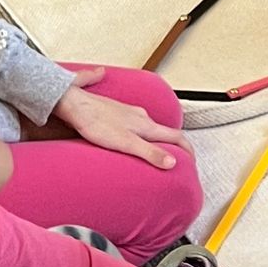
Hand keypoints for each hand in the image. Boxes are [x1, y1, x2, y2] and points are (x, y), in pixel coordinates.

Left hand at [52, 72, 191, 172]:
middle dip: (173, 144)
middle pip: (164, 131)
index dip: (187, 149)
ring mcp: (127, 113)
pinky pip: (134, 123)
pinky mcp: (115, 113)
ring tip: (154, 149)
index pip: (176, 136)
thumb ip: (150, 152)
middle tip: (176, 158)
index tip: (193, 161)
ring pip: (148, 126)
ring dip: (155, 137)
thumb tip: (173, 162)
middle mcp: (140, 117)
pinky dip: (139, 131)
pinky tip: (129, 132)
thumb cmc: (96, 123)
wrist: (74, 104)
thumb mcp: (126, 143)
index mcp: (146, 125)